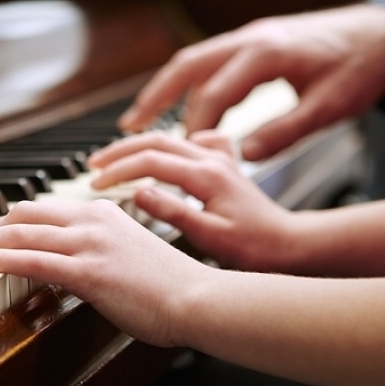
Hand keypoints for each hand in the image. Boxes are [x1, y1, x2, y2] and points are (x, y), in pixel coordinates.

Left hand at [0, 199, 209, 346]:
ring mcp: (89, 242)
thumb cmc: (171, 285)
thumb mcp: (132, 256)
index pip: (43, 210)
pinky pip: (29, 260)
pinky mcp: (86, 269)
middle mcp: (92, 219)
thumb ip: (102, 251)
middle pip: (22, 216)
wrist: (197, 298)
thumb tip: (77, 264)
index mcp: (104, 213)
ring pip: (18, 235)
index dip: (8, 221)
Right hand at [87, 131, 299, 271]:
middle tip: (95, 165)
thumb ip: (175, 212)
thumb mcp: (211, 236)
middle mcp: (212, 159)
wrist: (290, 245)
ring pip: (170, 138)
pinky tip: (161, 154)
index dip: (119, 170)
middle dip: (121, 151)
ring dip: (139, 145)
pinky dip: (169, 144)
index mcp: (207, 175)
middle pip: (156, 141)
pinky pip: (190, 142)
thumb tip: (140, 192)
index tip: (96, 183)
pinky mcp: (223, 164)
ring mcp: (219, 158)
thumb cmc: (256, 247)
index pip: (151, 162)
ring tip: (114, 157)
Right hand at [118, 4, 384, 159]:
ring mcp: (249, 37)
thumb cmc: (361, 67)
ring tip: (140, 119)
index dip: (196, 126)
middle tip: (129, 128)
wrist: (383, 33)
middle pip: (187, 66)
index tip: (182, 155)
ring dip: (165, 89)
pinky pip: (210, 62)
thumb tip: (246, 155)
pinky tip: (186, 108)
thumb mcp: (330, 107)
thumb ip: (286, 132)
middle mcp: (250, 39)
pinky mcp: (253, 43)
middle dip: (155, 97)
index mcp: (267, 53)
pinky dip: (190, 85)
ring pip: (193, 61)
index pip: (215, 91)